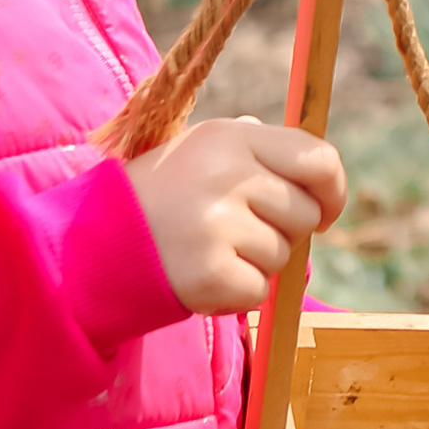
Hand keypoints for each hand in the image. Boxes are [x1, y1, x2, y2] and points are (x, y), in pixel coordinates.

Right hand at [123, 116, 345, 319]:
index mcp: (232, 136)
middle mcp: (228, 174)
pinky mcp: (210, 272)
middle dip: (283, 230)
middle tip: (235, 230)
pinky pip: (259, 290)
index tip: (324, 211)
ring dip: (256, 262)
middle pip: (305, 215)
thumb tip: (319, 166)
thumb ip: (258, 149)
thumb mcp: (202, 150)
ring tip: (210, 247)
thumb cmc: (162, 194)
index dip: (332, 192)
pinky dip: (237, 292)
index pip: (319, 160)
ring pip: (283, 256)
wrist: (96, 240)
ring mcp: (219, 224)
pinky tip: (203, 273)